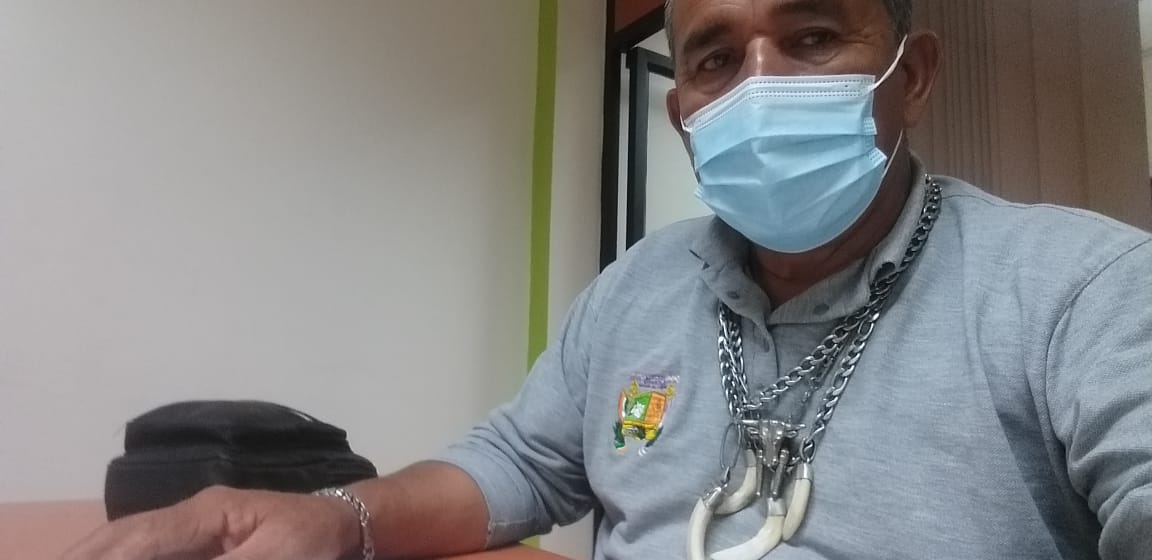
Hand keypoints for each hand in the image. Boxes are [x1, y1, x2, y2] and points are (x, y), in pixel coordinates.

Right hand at [60, 486, 361, 559]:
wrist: (343, 524)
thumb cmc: (313, 538)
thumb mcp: (277, 556)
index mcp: (209, 511)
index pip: (146, 536)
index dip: (113, 556)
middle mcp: (194, 515)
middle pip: (127, 533)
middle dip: (89, 553)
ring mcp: (195, 527)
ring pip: (133, 538)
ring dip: (99, 553)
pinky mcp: (201, 542)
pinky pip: (153, 547)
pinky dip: (125, 554)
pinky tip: (105, 559)